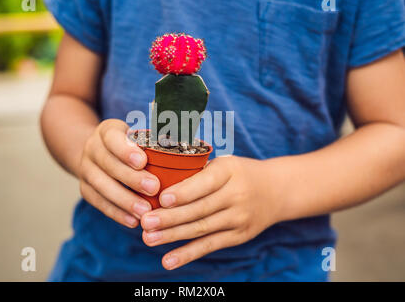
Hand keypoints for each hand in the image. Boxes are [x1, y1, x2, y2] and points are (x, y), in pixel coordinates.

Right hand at [78, 119, 159, 227]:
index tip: (143, 161)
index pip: (113, 138)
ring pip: (101, 185)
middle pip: (108, 164)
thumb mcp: (137, 135)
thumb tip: (183, 144)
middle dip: (131, 178)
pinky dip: (116, 213)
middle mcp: (92, 148)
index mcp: (107, 131)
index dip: (126, 150)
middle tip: (154, 188)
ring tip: (146, 211)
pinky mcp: (85, 189)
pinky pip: (99, 203)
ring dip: (125, 200)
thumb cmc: (130, 145)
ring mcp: (86, 170)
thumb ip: (154, 140)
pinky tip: (133, 221)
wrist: (98, 154)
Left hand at [140, 156, 283, 269]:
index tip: (162, 199)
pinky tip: (168, 260)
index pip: (205, 182)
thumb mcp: (224, 163)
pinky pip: (210, 246)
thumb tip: (157, 180)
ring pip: (202, 229)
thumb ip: (198, 171)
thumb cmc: (239, 173)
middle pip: (200, 208)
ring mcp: (239, 218)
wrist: (277, 191)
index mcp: (229, 170)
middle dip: (170, 217)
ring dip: (173, 236)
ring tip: (149, 238)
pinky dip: (188, 254)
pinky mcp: (238, 236)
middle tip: (145, 222)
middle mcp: (237, 194)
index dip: (184, 192)